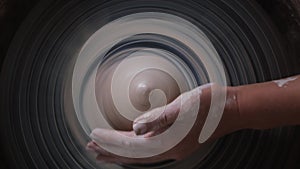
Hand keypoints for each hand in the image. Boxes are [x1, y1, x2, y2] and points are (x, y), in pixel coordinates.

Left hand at [86, 83, 240, 163]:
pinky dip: (133, 148)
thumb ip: (159, 119)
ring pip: (139, 154)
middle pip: (133, 155)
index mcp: (169, 142)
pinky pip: (148, 149)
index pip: (132, 145)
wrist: (230, 109)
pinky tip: (129, 144)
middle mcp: (169, 149)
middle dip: (110, 151)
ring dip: (120, 152)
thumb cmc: (209, 105)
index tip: (93, 136)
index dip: (111, 141)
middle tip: (91, 149)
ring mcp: (173, 147)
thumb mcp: (184, 106)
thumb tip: (135, 129)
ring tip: (102, 151)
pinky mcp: (176, 141)